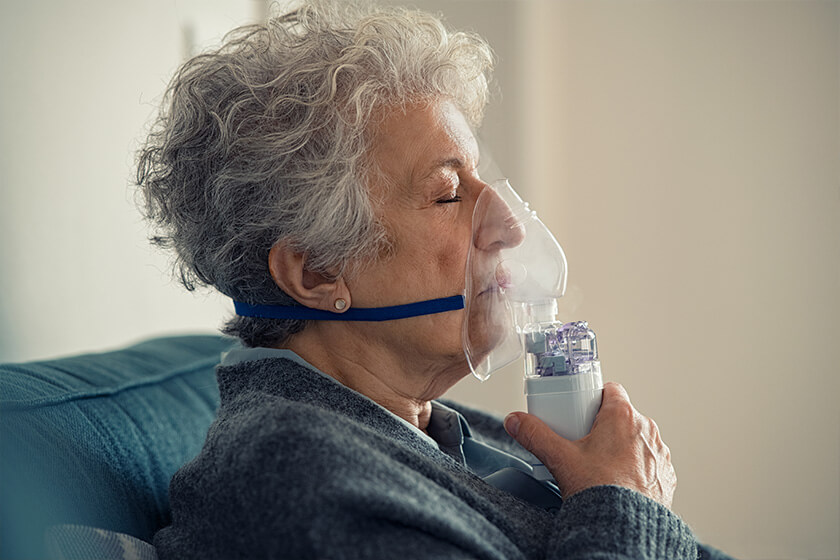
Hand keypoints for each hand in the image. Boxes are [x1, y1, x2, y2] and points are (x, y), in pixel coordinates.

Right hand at [504, 382, 675, 507]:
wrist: (626, 528)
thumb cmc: (600, 490)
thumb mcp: (559, 458)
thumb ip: (535, 435)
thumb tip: (516, 421)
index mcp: (623, 416)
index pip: (610, 390)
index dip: (592, 397)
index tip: (579, 409)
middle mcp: (646, 430)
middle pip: (621, 415)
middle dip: (603, 425)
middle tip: (582, 441)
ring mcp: (658, 453)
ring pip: (636, 438)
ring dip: (621, 445)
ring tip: (599, 465)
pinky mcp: (665, 474)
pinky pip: (648, 461)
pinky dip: (635, 466)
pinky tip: (617, 480)